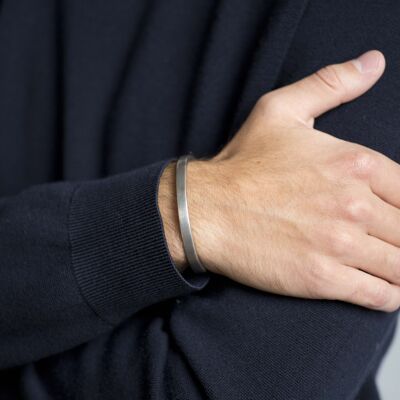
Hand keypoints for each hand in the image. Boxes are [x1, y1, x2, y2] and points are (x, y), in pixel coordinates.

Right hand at [160, 50, 399, 311]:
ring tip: (389, 265)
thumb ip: (331, 84)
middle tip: (390, 241)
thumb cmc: (242, 163)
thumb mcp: (281, 110)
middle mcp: (354, 205)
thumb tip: (373, 63)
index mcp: (353, 163)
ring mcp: (339, 245)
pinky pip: (379, 295)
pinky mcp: (321, 278)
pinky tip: (382, 288)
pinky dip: (388, 296)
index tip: (395, 215)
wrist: (205, 210)